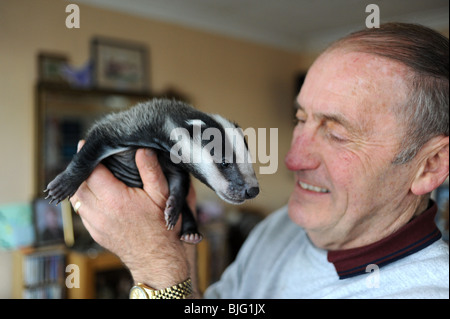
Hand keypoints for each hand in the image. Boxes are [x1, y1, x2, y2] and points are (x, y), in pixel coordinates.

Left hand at [70, 141, 196, 289]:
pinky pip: (82, 213)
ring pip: (77, 199)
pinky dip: (84, 200)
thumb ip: (151, 170)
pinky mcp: (95, 234)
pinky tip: (94, 194)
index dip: (87, 157)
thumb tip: (143, 148)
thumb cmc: (162, 227)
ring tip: (89, 174)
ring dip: (81, 185)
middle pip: (79, 185)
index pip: (92, 173)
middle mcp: (100, 212)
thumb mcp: (162, 195)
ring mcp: (95, 225)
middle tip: (86, 158)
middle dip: (81, 170)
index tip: (85, 145)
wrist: (157, 258)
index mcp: (115, 200)